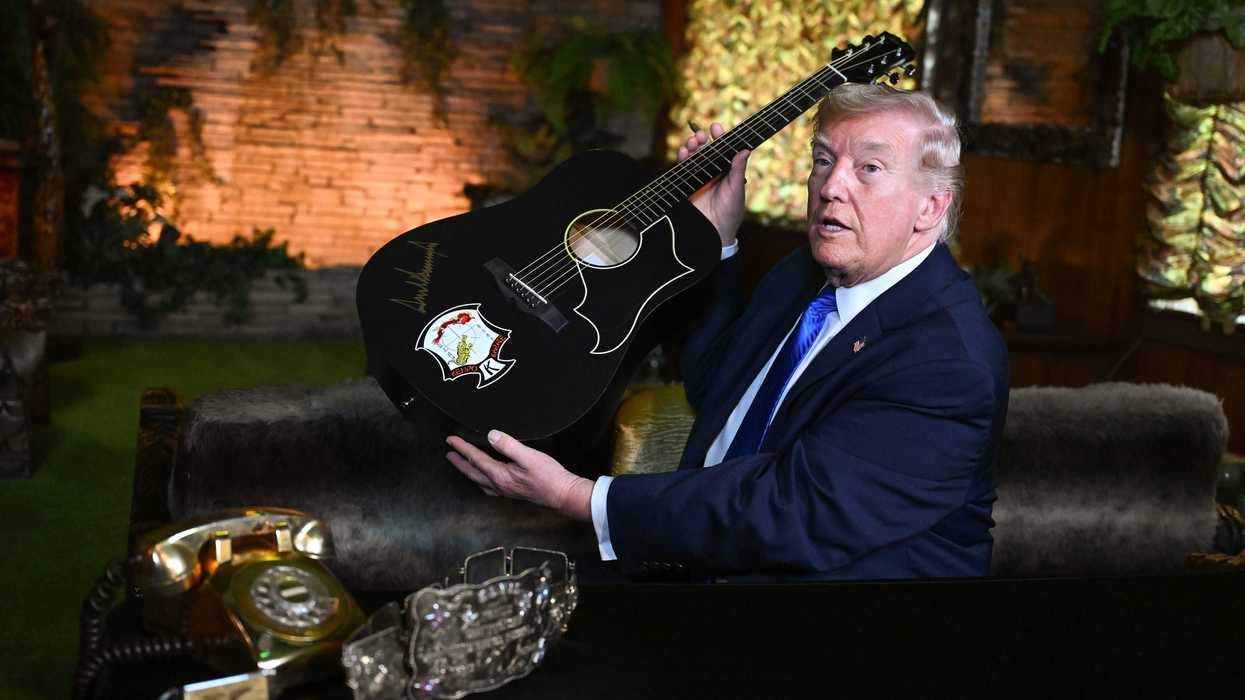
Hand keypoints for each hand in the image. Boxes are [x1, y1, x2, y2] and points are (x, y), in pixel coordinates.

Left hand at [446, 430, 593, 521]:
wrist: (562, 494)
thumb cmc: (549, 476)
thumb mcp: (529, 456)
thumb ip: (509, 445)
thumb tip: (491, 436)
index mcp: (500, 475)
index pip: (476, 459)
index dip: (462, 448)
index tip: (451, 440)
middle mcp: (499, 485)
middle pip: (472, 472)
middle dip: (459, 461)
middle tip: (448, 453)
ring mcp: (505, 491)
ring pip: (479, 480)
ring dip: (468, 471)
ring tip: (461, 465)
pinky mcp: (512, 492)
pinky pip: (488, 487)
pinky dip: (480, 480)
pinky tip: (484, 479)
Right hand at [678, 122, 750, 246]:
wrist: (716, 232)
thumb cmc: (731, 213)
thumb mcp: (736, 189)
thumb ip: (738, 170)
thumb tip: (745, 150)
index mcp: (728, 171)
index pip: (723, 150)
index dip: (720, 137)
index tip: (716, 126)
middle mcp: (714, 173)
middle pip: (706, 150)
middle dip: (702, 140)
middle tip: (702, 135)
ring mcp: (700, 179)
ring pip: (694, 157)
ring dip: (692, 147)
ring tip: (692, 142)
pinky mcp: (688, 186)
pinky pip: (683, 169)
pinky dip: (682, 159)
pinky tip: (683, 152)